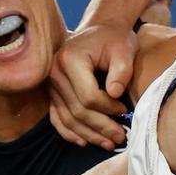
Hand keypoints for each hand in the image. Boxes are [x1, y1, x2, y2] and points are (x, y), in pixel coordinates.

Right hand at [50, 24, 137, 149]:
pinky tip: (84, 142)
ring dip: (89, 135)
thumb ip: (122, 70)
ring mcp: (50, 85)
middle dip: (101, 127)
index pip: (88, 96)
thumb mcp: (124, 49)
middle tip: (121, 137)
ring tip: (109, 143)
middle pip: (77, 111)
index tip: (125, 110)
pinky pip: (57, 118)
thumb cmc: (114, 40)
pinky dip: (69, 133)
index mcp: (70, 59)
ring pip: (67, 119)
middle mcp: (54, 73)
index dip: (108, 108)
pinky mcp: (52, 93)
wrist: (100, 31)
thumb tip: (114, 94)